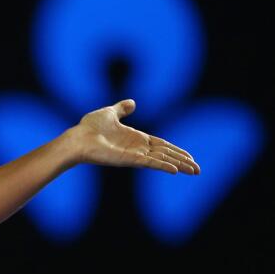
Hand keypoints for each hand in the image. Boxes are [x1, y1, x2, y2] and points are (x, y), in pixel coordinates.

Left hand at [68, 99, 200, 174]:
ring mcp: (133, 155)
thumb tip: (132, 102)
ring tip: (194, 171)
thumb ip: (122, 109)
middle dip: (182, 161)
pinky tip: (175, 170)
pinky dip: (162, 166)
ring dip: (178, 165)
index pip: (161, 145)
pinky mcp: (128, 160)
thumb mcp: (110, 113)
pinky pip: (149, 163)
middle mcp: (137, 148)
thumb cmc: (89, 127)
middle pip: (165, 155)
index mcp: (136, 138)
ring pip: (161, 161)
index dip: (176, 151)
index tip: (189, 157)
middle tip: (197, 170)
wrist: (77, 137)